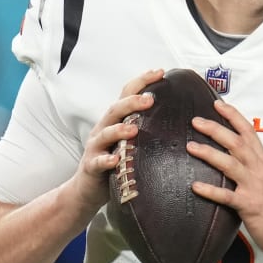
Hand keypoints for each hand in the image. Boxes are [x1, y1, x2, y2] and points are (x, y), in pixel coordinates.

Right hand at [67, 70, 160, 211]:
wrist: (87, 190)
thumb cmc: (114, 164)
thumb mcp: (129, 143)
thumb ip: (144, 128)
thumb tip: (175, 116)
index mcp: (115, 121)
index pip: (127, 95)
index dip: (141, 82)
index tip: (159, 72)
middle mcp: (103, 129)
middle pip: (116, 110)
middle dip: (132, 102)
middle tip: (150, 99)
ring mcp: (96, 147)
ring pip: (105, 133)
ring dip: (119, 130)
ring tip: (134, 129)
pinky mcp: (91, 167)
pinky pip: (98, 162)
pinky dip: (106, 160)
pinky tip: (115, 159)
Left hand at [187, 98, 262, 260]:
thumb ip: (251, 163)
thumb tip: (229, 150)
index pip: (249, 132)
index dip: (233, 116)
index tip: (217, 104)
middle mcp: (260, 169)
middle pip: (236, 143)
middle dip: (216, 129)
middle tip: (195, 121)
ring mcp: (255, 186)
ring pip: (230, 164)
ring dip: (209, 154)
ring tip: (190, 147)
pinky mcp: (249, 205)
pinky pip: (226, 196)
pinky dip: (210, 190)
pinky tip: (195, 186)